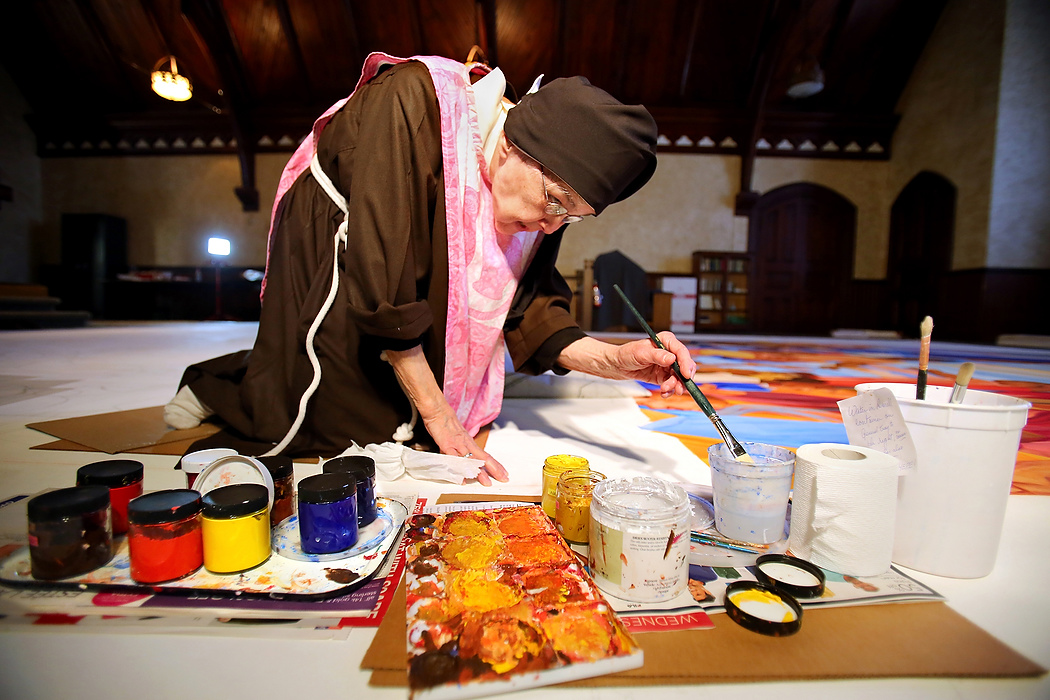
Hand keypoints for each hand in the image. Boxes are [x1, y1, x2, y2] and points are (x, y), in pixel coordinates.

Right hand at [418, 407, 507, 486]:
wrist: (438, 411)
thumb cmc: (446, 423)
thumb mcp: (457, 437)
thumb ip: (461, 448)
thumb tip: (465, 458)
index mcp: (470, 443)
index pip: (486, 456)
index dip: (495, 465)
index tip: (504, 472)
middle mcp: (467, 444)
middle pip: (484, 458)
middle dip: (495, 470)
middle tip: (504, 479)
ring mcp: (458, 445)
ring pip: (472, 460)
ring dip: (480, 472)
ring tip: (487, 483)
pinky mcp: (447, 445)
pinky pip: (454, 460)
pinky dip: (459, 470)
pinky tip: (463, 479)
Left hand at [556, 332, 696, 396]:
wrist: (618, 365)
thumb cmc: (627, 354)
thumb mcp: (640, 353)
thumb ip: (657, 355)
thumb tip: (671, 358)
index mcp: (666, 341)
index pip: (681, 351)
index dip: (686, 363)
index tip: (685, 375)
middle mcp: (670, 352)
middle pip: (685, 366)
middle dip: (683, 378)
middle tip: (678, 389)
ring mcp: (668, 365)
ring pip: (680, 377)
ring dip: (675, 386)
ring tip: (665, 390)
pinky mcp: (664, 375)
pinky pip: (672, 384)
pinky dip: (670, 390)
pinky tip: (663, 392)